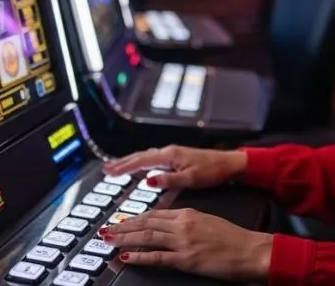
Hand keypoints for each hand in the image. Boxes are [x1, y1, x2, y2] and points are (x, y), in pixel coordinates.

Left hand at [101, 208, 272, 282]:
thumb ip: (186, 221)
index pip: (154, 214)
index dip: (134, 218)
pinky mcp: (186, 259)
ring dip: (125, 239)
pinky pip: (157, 257)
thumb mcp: (207, 220)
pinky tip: (126, 258)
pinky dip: (140, 257)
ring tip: (109, 241)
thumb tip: (168, 225)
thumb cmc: (232, 237)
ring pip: (147, 237)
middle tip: (105, 230)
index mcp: (187, 213)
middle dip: (123, 227)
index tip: (120, 221)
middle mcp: (182, 224)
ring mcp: (183, 241)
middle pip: (145, 223)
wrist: (249, 249)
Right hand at [103, 145, 246, 189]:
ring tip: (116, 167)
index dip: (124, 167)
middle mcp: (169, 152)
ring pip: (146, 156)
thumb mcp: (191, 179)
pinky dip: (141, 161)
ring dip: (130, 161)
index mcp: (170, 156)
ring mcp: (172, 153)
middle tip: (105, 170)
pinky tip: (139, 165)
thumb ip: (168, 180)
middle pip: (140, 156)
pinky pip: (153, 158)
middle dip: (122, 163)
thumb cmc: (212, 170)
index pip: (141, 161)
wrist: (229, 163)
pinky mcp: (177, 157)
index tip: (109, 173)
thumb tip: (148, 181)